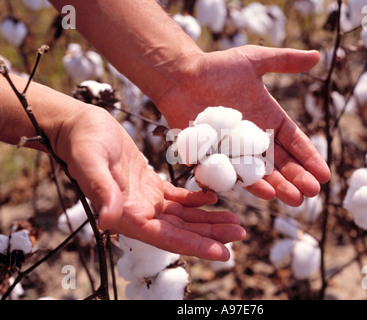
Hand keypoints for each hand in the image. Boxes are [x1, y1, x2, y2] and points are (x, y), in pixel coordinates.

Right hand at [54, 106, 245, 260]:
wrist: (80, 127)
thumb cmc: (82, 142)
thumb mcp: (90, 162)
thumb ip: (101, 190)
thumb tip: (106, 220)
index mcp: (126, 215)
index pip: (167, 238)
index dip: (196, 246)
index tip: (224, 253)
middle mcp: (138, 213)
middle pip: (181, 231)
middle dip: (211, 234)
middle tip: (241, 233)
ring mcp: (145, 201)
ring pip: (183, 217)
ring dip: (208, 220)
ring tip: (235, 222)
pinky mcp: (150, 186)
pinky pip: (178, 199)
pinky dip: (196, 201)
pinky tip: (213, 198)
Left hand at [156, 45, 330, 205]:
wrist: (180, 76)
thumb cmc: (215, 67)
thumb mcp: (253, 60)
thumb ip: (284, 61)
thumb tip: (318, 55)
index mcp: (268, 119)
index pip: (294, 142)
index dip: (309, 158)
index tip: (324, 175)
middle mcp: (254, 139)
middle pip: (281, 162)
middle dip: (298, 178)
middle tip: (312, 193)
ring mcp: (234, 151)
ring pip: (261, 173)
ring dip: (279, 186)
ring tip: (295, 199)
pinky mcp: (214, 158)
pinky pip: (233, 174)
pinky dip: (248, 184)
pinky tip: (265, 193)